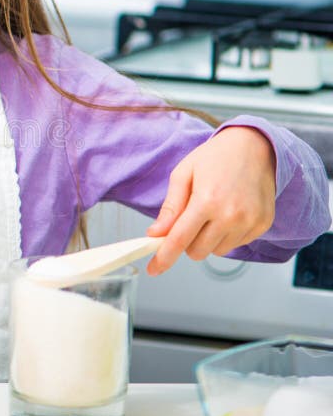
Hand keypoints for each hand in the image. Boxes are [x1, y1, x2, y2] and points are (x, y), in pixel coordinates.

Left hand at [146, 127, 276, 274]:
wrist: (254, 146)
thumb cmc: (215, 157)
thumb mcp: (183, 175)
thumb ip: (170, 207)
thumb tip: (155, 233)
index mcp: (207, 200)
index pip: (180, 239)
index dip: (164, 257)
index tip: (154, 269)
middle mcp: (231, 215)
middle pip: (197, 251)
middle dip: (187, 242)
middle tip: (189, 219)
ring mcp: (250, 222)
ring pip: (216, 251)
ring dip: (207, 239)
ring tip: (211, 211)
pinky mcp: (262, 225)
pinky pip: (236, 244)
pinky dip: (226, 235)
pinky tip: (228, 212)